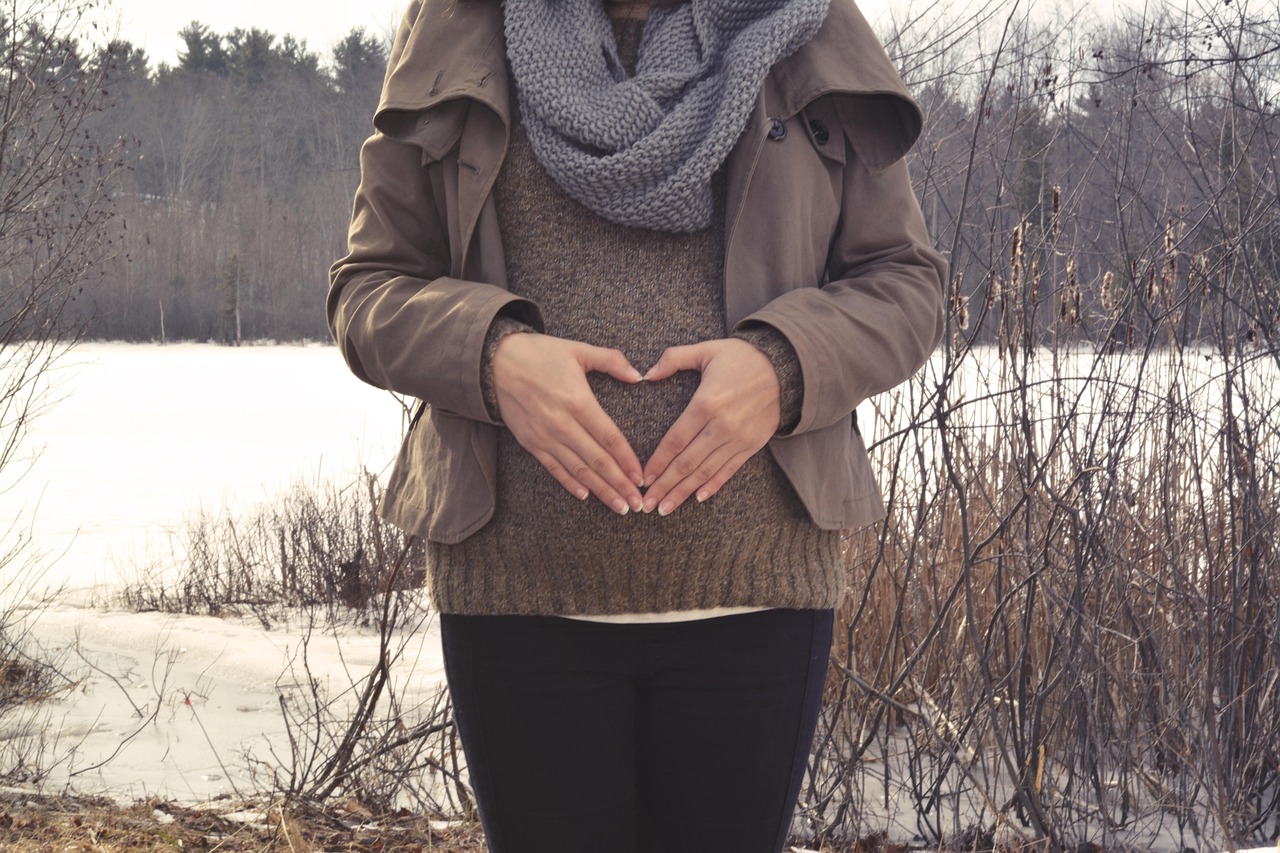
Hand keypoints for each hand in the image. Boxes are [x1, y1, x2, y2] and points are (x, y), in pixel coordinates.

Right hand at [492, 333, 644, 513]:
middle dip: (620, 484)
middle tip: (638, 503)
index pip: (609, 438)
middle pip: (597, 461)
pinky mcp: (530, 443)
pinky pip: (554, 468)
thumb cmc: (539, 354)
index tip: (641, 478)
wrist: (495, 362)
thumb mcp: (577, 350)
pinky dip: (570, 483)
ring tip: (619, 506)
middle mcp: (562, 424)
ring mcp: (545, 436)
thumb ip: (611, 361)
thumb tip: (639, 376)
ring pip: (578, 470)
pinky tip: (586, 495)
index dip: (627, 460)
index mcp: (578, 401)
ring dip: (600, 490)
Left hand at [641, 339, 780, 515]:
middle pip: (687, 463)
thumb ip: (673, 359)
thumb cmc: (742, 358)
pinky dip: (713, 485)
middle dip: (665, 486)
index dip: (658, 462)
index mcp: (706, 403)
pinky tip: (697, 498)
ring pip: (705, 472)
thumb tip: (646, 375)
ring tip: (664, 508)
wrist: (786, 368)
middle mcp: (722, 426)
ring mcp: (739, 438)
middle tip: (646, 505)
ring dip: (683, 492)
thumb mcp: (706, 350)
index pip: (676, 440)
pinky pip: (729, 470)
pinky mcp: (752, 445)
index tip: (643, 478)